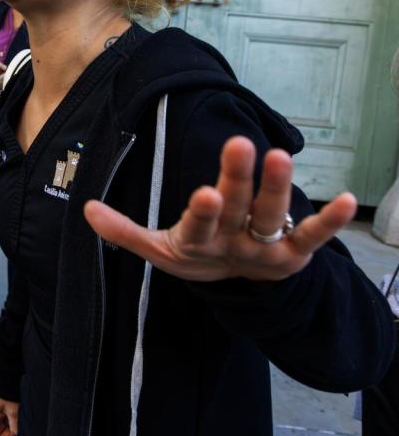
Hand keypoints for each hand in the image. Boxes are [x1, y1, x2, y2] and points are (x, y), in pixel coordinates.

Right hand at [0, 393, 18, 435]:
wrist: (7, 379)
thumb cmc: (6, 391)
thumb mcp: (13, 411)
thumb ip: (14, 425)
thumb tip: (16, 435)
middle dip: (3, 435)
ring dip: (7, 428)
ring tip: (15, 429)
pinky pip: (1, 419)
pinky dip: (8, 423)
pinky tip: (14, 423)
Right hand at [84, 136, 357, 282]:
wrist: (237, 291)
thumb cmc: (194, 256)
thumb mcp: (157, 249)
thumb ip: (123, 230)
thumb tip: (85, 210)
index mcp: (197, 244)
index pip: (198, 227)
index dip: (203, 212)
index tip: (205, 193)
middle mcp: (232, 245)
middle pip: (237, 211)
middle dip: (239, 180)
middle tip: (241, 143)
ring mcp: (264, 249)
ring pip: (272, 216)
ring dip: (278, 188)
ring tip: (279, 155)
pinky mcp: (293, 253)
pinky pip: (312, 237)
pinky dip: (329, 222)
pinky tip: (349, 200)